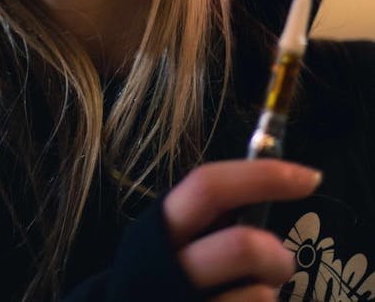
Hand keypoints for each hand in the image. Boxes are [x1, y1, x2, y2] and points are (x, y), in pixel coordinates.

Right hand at [163, 159, 321, 300]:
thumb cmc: (166, 281)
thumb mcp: (171, 242)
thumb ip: (206, 219)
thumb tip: (263, 185)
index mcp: (158, 230)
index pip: (207, 186)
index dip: (261, 176)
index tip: (307, 177)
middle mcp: (165, 270)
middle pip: (242, 246)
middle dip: (276, 254)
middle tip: (279, 264)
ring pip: (259, 296)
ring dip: (269, 296)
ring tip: (256, 297)